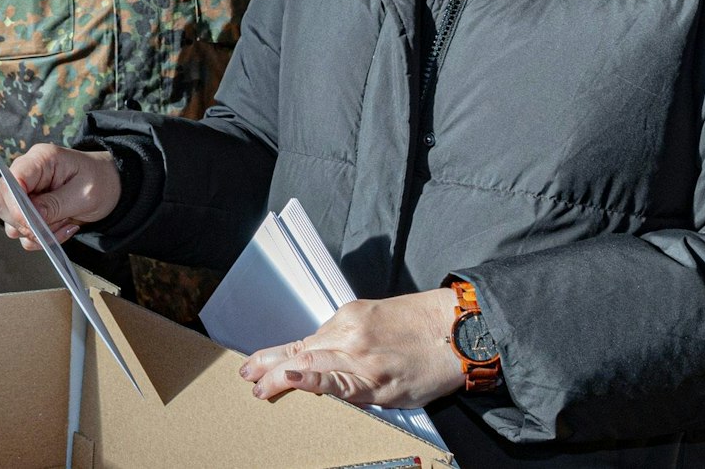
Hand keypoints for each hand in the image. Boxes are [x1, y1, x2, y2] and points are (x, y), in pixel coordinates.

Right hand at [0, 144, 120, 249]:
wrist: (111, 187)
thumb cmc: (101, 182)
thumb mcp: (85, 194)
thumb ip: (56, 204)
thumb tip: (30, 217)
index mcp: (40, 160)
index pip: (11, 179)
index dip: (14, 203)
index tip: (30, 222)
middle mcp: (27, 175)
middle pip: (1, 202)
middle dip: (25, 222)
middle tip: (52, 225)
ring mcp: (25, 194)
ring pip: (10, 222)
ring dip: (37, 233)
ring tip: (65, 224)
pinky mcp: (28, 211)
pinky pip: (23, 233)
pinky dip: (41, 239)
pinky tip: (63, 228)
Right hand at [239, 288, 464, 407]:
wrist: (458, 326)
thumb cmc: (433, 368)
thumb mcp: (398, 397)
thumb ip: (356, 392)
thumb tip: (322, 391)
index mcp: (366, 369)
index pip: (316, 376)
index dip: (286, 382)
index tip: (264, 387)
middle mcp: (354, 340)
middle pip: (301, 353)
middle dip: (269, 366)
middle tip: (246, 377)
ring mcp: (353, 320)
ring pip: (308, 340)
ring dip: (281, 354)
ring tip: (258, 366)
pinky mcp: (356, 307)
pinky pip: (323, 329)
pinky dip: (306, 343)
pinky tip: (294, 352)